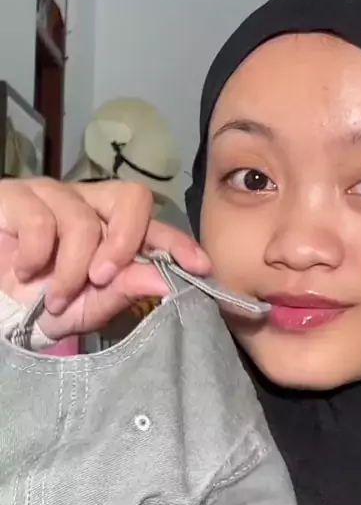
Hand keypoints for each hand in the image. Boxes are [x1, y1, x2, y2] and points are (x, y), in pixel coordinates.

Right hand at [0, 178, 208, 339]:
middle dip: (126, 241)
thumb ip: (120, 292)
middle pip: (132, 197)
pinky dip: (36, 255)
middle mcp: (86, 205)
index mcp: (108, 230)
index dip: (178, 242)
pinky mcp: (15, 196)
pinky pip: (41, 219)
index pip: (153, 225)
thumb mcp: (82, 309)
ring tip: (55, 297)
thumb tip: (165, 281)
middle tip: (103, 278)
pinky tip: (24, 271)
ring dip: (71, 268)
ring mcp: (51, 195)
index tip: (199, 267)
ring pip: (84, 218)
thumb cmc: (31, 304)